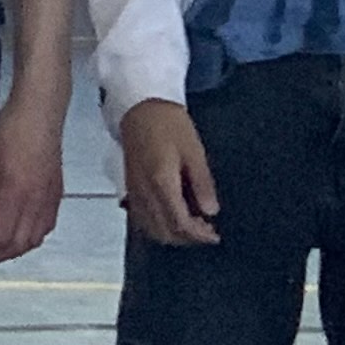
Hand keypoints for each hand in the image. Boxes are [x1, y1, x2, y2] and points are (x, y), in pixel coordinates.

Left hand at [0, 99, 66, 266]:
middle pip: (18, 245)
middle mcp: (36, 202)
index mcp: (16, 194)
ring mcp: (50, 199)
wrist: (40, 110)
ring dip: (14, 250)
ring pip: (35, 240)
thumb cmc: (9, 129)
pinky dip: (31, 238)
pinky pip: (46, 227)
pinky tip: (19, 233)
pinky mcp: (57, 192)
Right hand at [119, 98, 219, 245]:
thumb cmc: (169, 124)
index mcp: (162, 183)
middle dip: (187, 238)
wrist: (139, 106)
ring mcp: (134, 192)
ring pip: (151, 229)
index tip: (215, 235)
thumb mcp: (194, 150)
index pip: (180, 223)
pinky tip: (171, 217)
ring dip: (173, 234)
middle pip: (165, 232)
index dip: (199, 235)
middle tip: (206, 230)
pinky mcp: (130, 188)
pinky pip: (141, 219)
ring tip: (191, 225)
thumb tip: (211, 211)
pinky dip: (158, 227)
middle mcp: (144, 193)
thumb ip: (202, 183)